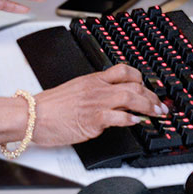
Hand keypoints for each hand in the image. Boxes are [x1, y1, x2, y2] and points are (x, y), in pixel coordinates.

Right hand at [32, 64, 165, 147]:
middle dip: (152, 96)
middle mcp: (97, 88)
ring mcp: (96, 103)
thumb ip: (92, 93)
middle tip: (160, 106)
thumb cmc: (49, 107)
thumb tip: (107, 103)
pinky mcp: (93, 119)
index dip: (141, 79)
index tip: (149, 88)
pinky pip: (119, 117)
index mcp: (93, 79)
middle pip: (133, 85)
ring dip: (148, 106)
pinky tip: (137, 122)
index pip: (123, 71)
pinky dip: (131, 119)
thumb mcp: (74, 91)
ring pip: (131, 97)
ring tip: (157, 113)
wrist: (32, 115)